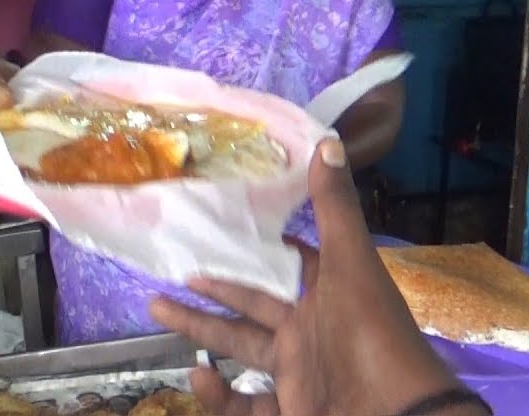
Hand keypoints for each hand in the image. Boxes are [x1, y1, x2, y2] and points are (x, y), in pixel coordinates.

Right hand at [149, 138, 467, 415]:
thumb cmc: (372, 336)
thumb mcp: (352, 265)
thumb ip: (335, 208)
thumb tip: (327, 140)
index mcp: (328, 292)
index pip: (286, 263)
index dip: (254, 247)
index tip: (216, 226)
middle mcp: (310, 330)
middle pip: (251, 304)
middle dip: (211, 288)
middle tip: (173, 272)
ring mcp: (298, 374)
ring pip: (238, 347)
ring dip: (199, 330)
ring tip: (157, 310)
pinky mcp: (289, 411)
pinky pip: (244, 405)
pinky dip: (219, 395)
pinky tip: (199, 377)